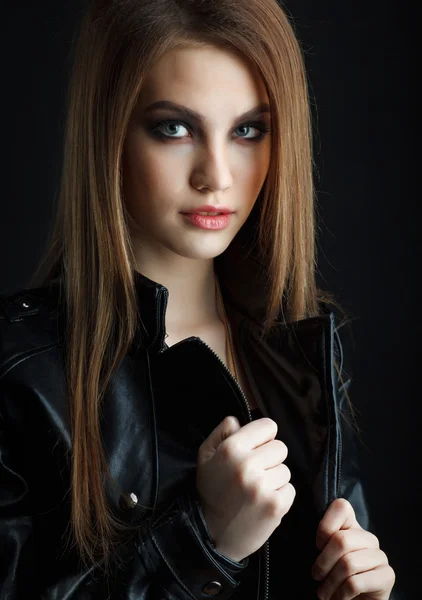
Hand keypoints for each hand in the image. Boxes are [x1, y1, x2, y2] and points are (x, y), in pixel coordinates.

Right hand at [196, 415, 294, 562]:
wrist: (211, 536)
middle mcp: (247, 465)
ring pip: (285, 469)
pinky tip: (262, 503)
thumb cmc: (210, 492)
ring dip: (274, 479)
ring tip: (256, 491)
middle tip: (253, 474)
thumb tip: (238, 420)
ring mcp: (262, 486)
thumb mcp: (205, 457)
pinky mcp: (275, 506)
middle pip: (280, 448)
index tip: (254, 450)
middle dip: (269, 459)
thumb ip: (221, 433)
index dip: (262, 437)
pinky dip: (280, 496)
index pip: (268, 426)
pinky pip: (290, 489)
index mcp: (231, 448)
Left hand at [311, 498, 394, 599]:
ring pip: (348, 564)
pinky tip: (338, 598)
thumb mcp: (325, 554)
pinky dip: (341, 594)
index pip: (341, 507)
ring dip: (330, 583)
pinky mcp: (387, 576)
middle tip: (316, 576)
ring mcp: (380, 556)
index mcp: (352, 526)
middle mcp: (368, 538)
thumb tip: (313, 535)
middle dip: (323, 562)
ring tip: (323, 593)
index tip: (318, 546)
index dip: (324, 527)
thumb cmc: (335, 576)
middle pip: (341, 540)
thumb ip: (323, 539)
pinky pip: (356, 583)